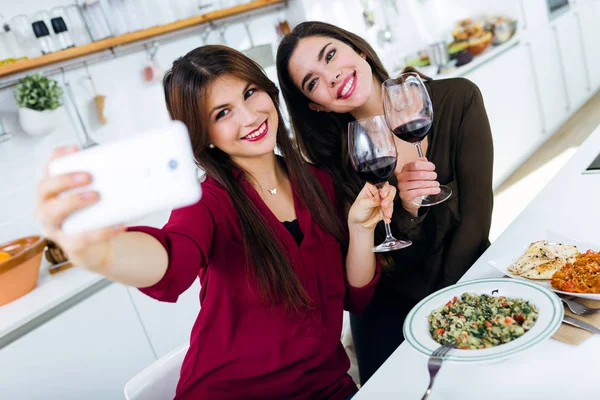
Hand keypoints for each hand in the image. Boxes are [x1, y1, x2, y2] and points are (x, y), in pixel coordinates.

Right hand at [34, 146, 124, 270]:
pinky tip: (119, 225)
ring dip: (73, 201)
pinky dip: (101, 231)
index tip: (75, 149)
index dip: (57, 157)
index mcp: (53, 192)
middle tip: (88, 176)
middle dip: (65, 180)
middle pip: (44, 188)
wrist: (95, 249)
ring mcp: (54, 227)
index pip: (48, 169)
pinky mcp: (69, 245)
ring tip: (96, 195)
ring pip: (52, 213)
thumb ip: (103, 183)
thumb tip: (134, 168)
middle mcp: (46, 207)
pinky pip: (81, 238)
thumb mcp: (95, 197)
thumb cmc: (92, 217)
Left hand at [348, 182, 395, 230]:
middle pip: (390, 190)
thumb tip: (380, 198)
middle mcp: (378, 193)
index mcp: (371, 187)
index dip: (384, 189)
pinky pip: (391, 210)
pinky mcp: (386, 208)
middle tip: (384, 205)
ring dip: (389, 208)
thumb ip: (373, 200)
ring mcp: (383, 200)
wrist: (359, 223)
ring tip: (386, 214)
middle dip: (389, 198)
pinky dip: (389, 214)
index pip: (381, 184)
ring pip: (391, 201)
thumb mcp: (363, 203)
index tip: (383, 195)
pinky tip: (386, 219)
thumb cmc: (358, 210)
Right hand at [396, 158, 440, 215]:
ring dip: (431, 184)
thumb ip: (421, 164)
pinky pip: (420, 192)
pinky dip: (430, 190)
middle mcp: (402, 177)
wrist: (409, 198)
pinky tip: (435, 190)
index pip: (415, 164)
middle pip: (419, 174)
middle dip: (430, 175)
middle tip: (435, 177)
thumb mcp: (417, 172)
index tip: (432, 167)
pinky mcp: (405, 195)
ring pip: (420, 183)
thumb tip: (424, 159)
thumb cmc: (414, 184)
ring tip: (436, 184)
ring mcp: (402, 186)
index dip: (426, 165)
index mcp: (405, 169)